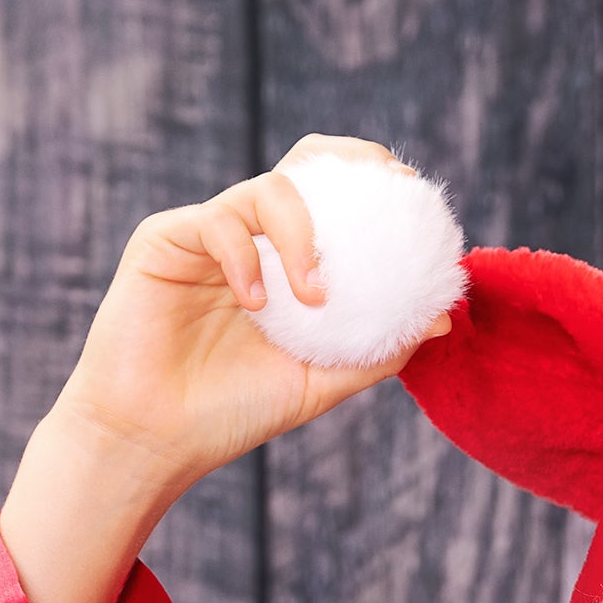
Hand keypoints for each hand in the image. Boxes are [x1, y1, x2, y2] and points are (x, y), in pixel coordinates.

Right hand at [59, 134, 452, 497]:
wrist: (156, 438)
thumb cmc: (232, 411)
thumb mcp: (320, 382)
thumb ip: (378, 349)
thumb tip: (446, 317)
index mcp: (287, 263)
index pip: (337, 202)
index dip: (376, 185)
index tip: (415, 199)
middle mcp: (252, 239)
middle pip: (304, 166)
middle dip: (349, 164)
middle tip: (387, 191)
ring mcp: (209, 234)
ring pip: (269, 190)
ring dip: (304, 238)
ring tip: (313, 297)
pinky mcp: (167, 239)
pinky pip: (219, 221)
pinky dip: (246, 258)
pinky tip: (255, 304)